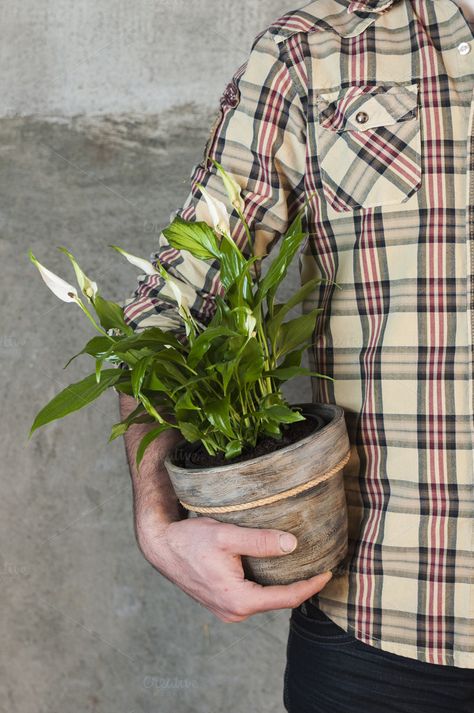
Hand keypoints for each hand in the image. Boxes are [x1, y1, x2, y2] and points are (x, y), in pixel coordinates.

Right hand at [136, 513, 332, 622]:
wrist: (162, 546)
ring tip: (303, 566)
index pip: (286, 599)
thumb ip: (260, 541)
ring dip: (283, 585)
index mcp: (238, 600)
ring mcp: (227, 610)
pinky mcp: (222, 603)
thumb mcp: (226, 535)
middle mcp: (234, 612)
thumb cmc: (190, 540)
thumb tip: (292, 544)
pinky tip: (275, 569)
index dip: (310, 586)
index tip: (328, 573)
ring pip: (265, 600)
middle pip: (278, 602)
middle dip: (300, 586)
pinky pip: (253, 597)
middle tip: (320, 566)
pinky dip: (267, 585)